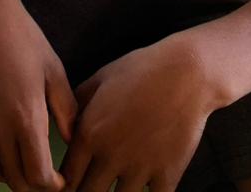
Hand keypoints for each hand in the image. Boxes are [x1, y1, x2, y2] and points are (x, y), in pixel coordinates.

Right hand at [0, 0, 76, 189]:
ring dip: (9, 173)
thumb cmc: (23, 35)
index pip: (38, 176)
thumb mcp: (54, 69)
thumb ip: (65, 110)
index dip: (53, 185)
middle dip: (33, 185)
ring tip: (23, 161)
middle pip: (14, 180)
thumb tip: (71, 140)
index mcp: (25, 116)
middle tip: (45, 176)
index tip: (62, 180)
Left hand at [62, 35, 224, 191]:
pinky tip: (146, 190)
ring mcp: (140, 167)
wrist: (185, 74)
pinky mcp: (167, 175)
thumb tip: (66, 127)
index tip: (70, 184)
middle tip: (90, 188)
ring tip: (116, 189)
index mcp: (89, 132)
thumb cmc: (139, 70)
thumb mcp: (99, 80)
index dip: (65, 184)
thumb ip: (77, 106)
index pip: (67, 176)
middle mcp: (110, 154)